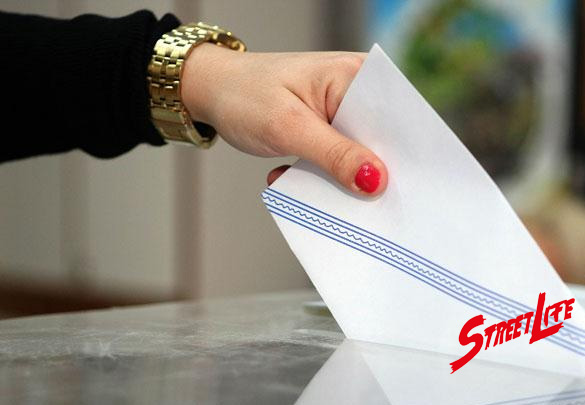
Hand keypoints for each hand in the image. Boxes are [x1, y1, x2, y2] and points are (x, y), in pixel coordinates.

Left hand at [181, 43, 387, 195]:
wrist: (210, 91)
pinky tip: (290, 172)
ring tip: (305, 180)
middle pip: (377, 138)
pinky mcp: (326, 124)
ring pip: (356, 152)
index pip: (391, 119)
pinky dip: (319, 172)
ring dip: (336, 175)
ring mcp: (340, 107)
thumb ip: (334, 155)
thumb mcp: (288, 128)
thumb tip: (377, 182)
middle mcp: (354, 87)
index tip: (392, 191)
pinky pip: (336, 155)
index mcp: (355, 74)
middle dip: (366, 172)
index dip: (396, 156)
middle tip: (355, 202)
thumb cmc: (244, 96)